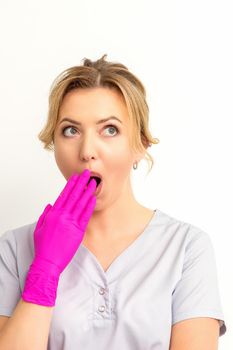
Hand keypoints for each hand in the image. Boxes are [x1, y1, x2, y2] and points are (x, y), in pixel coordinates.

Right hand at [22, 169, 96, 305]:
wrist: (48, 262)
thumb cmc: (43, 246)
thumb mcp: (39, 228)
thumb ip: (45, 215)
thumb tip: (50, 205)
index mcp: (53, 214)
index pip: (63, 195)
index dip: (70, 185)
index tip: (75, 177)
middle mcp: (62, 216)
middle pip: (74, 196)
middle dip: (81, 183)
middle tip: (87, 174)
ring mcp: (71, 223)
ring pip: (81, 203)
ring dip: (87, 191)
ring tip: (93, 182)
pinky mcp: (78, 231)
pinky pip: (86, 216)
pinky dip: (90, 206)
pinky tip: (93, 198)